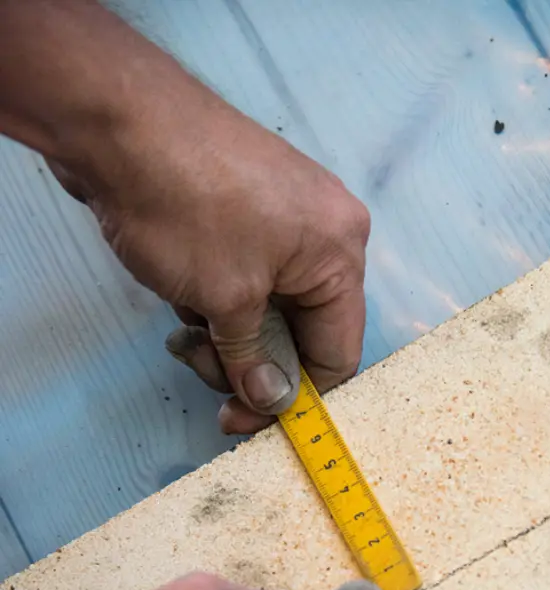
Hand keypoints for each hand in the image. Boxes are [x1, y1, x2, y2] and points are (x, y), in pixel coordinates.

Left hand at [49, 89, 369, 433]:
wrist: (118, 120)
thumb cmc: (185, 203)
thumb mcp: (225, 300)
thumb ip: (254, 359)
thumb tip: (272, 398)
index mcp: (341, 254)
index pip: (339, 353)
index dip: (297, 399)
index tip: (248, 420)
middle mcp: (325, 234)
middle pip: (302, 334)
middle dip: (251, 363)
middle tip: (204, 371)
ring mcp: (285, 218)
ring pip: (269, 311)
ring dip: (226, 335)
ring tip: (184, 328)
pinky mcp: (246, 210)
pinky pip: (246, 279)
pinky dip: (217, 301)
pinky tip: (181, 298)